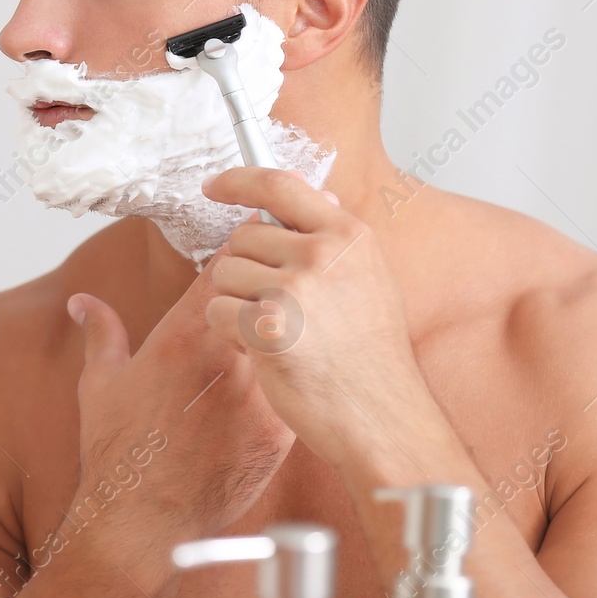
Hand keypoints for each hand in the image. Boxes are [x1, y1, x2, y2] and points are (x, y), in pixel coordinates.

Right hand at [65, 248, 294, 580]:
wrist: (141, 520)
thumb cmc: (117, 454)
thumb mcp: (98, 386)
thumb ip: (100, 335)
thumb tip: (83, 303)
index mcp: (180, 336)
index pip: (225, 269)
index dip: (245, 244)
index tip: (257, 233)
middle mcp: (222, 358)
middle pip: (266, 296)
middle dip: (279, 277)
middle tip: (297, 259)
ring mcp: (253, 395)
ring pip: (291, 340)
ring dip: (300, 323)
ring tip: (319, 306)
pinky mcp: (276, 431)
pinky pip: (300, 389)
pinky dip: (306, 376)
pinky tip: (315, 369)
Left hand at [198, 167, 421, 447]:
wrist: (382, 417)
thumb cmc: (372, 356)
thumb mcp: (369, 278)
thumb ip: (332, 237)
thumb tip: (308, 191)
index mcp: (348, 235)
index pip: (279, 185)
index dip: (238, 181)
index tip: (214, 186)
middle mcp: (321, 253)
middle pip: (242, 237)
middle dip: (245, 270)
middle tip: (279, 308)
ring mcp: (294, 288)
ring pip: (224, 274)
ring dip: (236, 302)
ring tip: (279, 331)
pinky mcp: (267, 326)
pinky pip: (217, 311)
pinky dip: (230, 333)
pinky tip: (267, 351)